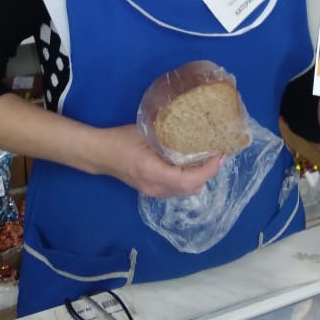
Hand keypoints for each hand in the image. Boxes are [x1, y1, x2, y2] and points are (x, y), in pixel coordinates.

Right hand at [98, 124, 223, 198]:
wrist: (100, 155)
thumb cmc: (120, 139)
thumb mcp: (145, 132)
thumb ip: (167, 134)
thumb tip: (193, 127)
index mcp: (153, 172)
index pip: (188, 179)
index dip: (208, 170)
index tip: (220, 155)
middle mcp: (155, 187)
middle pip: (190, 188)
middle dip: (208, 173)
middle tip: (217, 154)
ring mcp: (153, 192)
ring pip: (185, 191)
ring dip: (199, 177)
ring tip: (207, 158)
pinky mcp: (152, 191)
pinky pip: (177, 189)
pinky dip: (189, 179)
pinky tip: (191, 165)